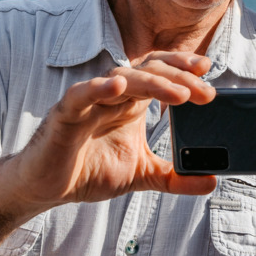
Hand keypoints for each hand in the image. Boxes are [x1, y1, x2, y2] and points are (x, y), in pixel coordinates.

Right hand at [7, 52, 219, 210]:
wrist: (45, 187)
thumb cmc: (88, 171)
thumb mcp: (141, 175)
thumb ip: (174, 177)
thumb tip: (210, 182)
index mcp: (130, 103)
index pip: (160, 72)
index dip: (182, 68)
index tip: (208, 70)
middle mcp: (112, 95)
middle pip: (148, 71)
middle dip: (179, 78)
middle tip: (206, 93)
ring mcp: (88, 102)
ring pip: (122, 78)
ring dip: (152, 83)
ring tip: (179, 94)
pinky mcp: (65, 114)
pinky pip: (81, 94)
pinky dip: (98, 88)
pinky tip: (117, 86)